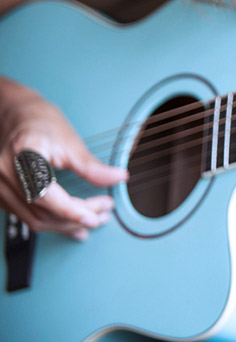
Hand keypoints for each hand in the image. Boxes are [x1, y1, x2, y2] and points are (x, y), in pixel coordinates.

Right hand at [0, 77, 127, 239]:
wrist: (15, 116)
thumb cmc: (41, 124)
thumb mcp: (70, 141)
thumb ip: (92, 166)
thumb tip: (118, 178)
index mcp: (23, 157)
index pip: (47, 195)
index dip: (74, 210)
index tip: (99, 213)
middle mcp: (5, 174)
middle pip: (44, 212)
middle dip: (78, 218)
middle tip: (104, 213)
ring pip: (35, 220)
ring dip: (67, 225)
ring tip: (94, 219)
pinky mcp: (1, 195)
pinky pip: (28, 217)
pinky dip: (53, 223)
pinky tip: (73, 224)